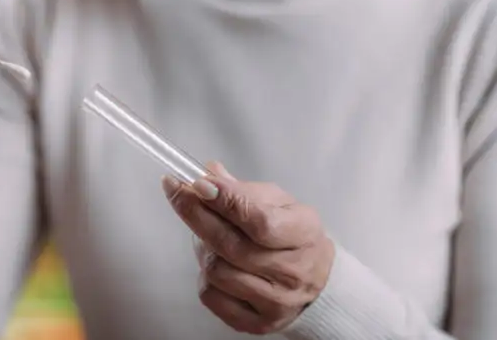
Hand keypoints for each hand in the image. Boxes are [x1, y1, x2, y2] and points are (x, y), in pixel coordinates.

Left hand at [162, 163, 334, 334]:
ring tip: (208, 235)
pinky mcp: (258, 323)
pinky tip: (217, 262)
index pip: (259, 220)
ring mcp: (277, 302)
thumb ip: (241, 189)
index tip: (198, 183)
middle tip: (179, 193)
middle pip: (231, 245)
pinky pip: (211, 296)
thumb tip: (208, 174)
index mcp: (305, 232)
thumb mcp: (277, 202)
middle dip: (197, 214)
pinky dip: (205, 275)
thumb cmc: (291, 234)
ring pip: (216, 270)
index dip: (225, 200)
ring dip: (202, 247)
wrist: (316, 278)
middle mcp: (294, 271)